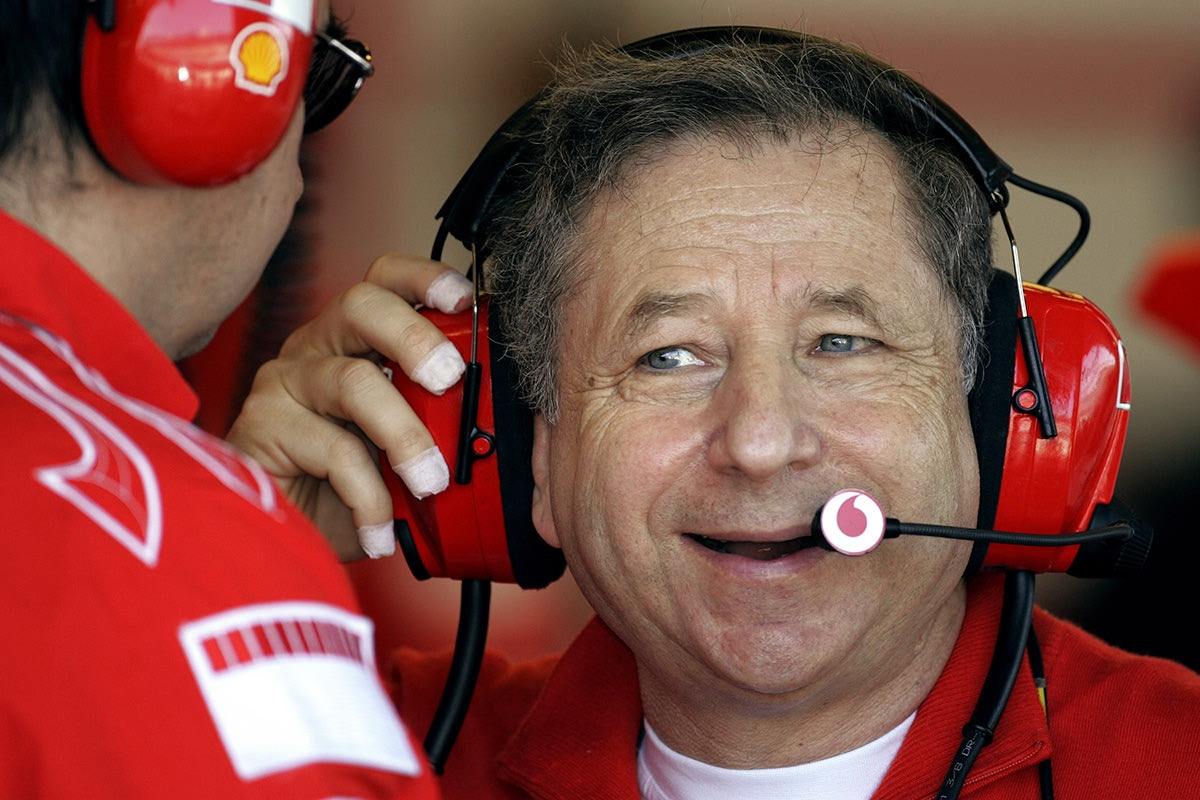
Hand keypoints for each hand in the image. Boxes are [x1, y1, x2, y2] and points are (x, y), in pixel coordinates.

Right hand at [227, 253, 472, 560]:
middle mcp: (315, 348)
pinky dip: (370, 496)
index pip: (383, 281)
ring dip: (405, 435)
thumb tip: (498, 417)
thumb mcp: (407, 451)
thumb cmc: (352, 494)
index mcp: (355, 341)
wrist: (289, 546)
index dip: (423, 278)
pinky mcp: (260, 426)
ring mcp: (283, 383)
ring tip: (431, 483)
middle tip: (451, 381)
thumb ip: (441, 422)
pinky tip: (380, 530)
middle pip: (361, 305)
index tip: (464, 298)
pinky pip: (333, 450)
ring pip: (353, 381)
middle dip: (415, 337)